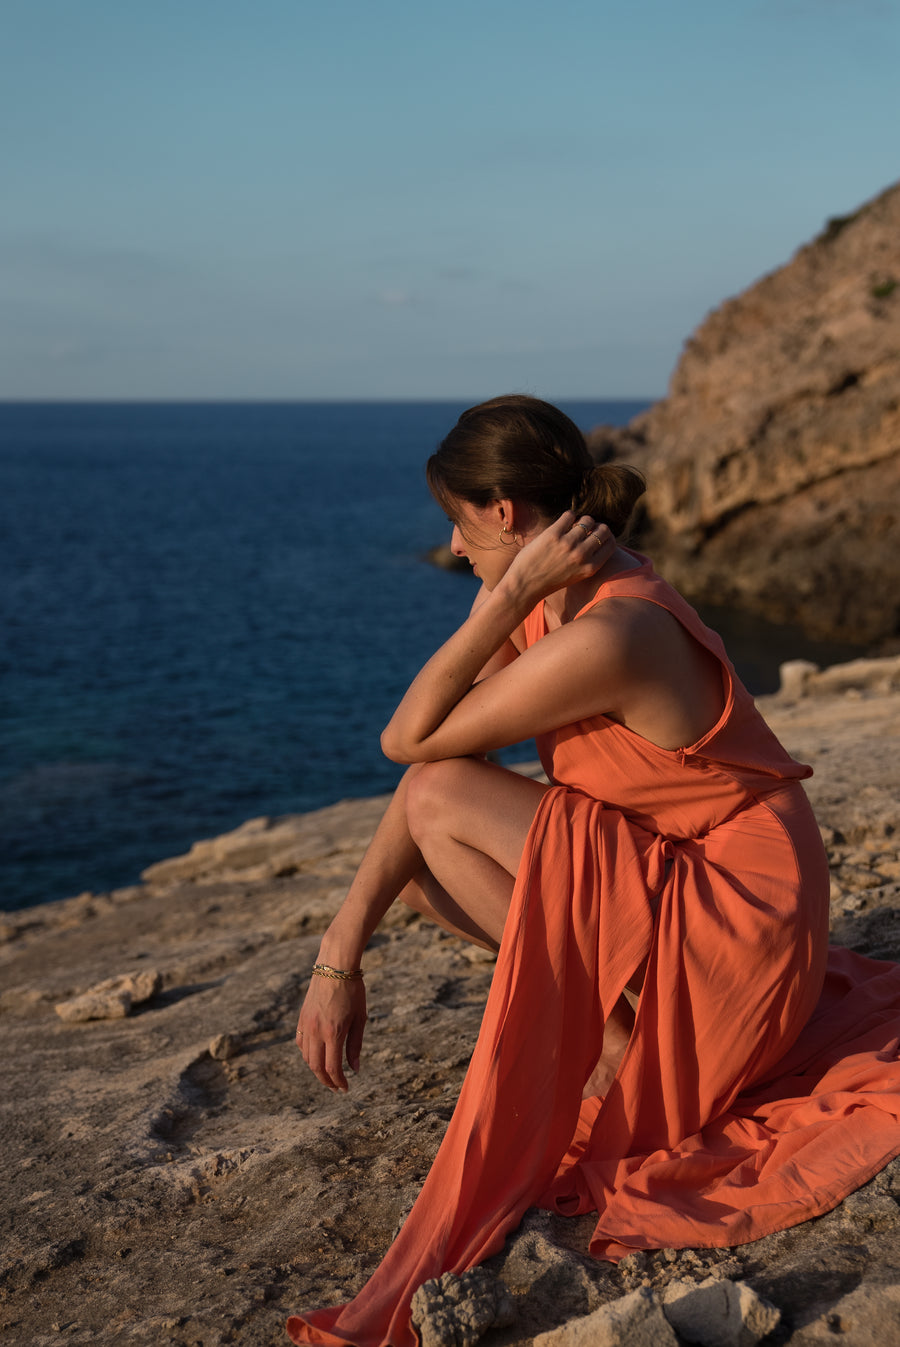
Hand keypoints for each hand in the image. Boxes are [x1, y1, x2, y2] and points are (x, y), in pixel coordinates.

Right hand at [296, 973, 366, 1092]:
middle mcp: (316, 1031)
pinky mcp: (302, 1018)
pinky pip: (301, 1043)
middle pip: (316, 1067)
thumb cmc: (353, 990)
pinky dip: (308, 1054)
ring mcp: (306, 1024)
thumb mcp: (360, 1019)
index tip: (345, 1089)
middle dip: (327, 1081)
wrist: (335, 965)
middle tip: (337, 1088)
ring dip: (317, 1069)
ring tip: (329, 1074)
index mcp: (333, 1032)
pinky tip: (318, 1056)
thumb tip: (355, 1069)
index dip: (338, 1082)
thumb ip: (355, 1045)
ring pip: (307, 1057)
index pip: (332, 1068)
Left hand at [504, 512, 614, 602]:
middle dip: (596, 526)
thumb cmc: (549, 581)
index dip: (606, 536)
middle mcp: (582, 555)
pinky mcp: (553, 535)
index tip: (597, 534)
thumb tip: (594, 535)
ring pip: (586, 520)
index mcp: (590, 568)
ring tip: (573, 524)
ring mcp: (568, 544)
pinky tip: (563, 522)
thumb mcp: (575, 575)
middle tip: (586, 528)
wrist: (525, 586)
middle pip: (602, 530)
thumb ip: (587, 560)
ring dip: (581, 520)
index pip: (610, 544)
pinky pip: (569, 516)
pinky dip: (568, 516)